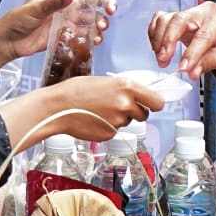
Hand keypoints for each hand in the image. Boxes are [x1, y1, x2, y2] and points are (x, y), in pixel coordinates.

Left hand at [0, 0, 115, 60]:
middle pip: (89, 0)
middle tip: (111, 10)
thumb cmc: (18, 21)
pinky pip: (82, 34)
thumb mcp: (34, 10)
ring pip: (89, 19)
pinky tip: (95, 41)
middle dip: (103, 3)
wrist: (9, 43)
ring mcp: (66, 21)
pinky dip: (91, 37)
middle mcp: (64, 6)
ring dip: (99, 22)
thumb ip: (53, 3)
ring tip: (102, 29)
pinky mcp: (65, 35)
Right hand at [0, 75, 164, 147]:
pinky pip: (115, 131)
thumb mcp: (105, 81)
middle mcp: (126, 104)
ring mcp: (118, 121)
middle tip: (120, 107)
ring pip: (128, 122)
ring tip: (101, 111)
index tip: (151, 104)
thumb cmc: (77, 90)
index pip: (157, 101)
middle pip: (144, 114)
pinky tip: (94, 119)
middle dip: (136, 112)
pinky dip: (108, 127)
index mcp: (127, 87)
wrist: (58, 107)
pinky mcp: (109, 134)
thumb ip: (124, 89)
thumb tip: (138, 96)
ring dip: (120, 118)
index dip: (155, 104)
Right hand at [148, 2, 215, 79]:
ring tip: (161, 59)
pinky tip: (157, 48)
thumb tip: (192, 72)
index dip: (191, 53)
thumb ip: (210, 62)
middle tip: (163, 61)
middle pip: (180, 20)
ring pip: (167, 19)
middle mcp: (204, 10)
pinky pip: (161, 20)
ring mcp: (190, 12)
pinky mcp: (179, 18)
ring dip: (160, 39)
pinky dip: (155, 33)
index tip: (183, 69)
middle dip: (168, 41)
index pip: (203, 35)